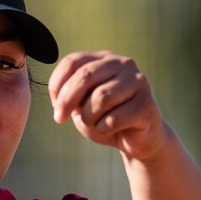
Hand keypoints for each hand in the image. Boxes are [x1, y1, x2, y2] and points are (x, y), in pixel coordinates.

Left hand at [47, 51, 168, 160]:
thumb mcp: (82, 104)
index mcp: (105, 59)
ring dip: (88, 117)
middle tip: (60, 119)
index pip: (73, 61)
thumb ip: (70, 94)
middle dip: (66, 101)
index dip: (56, 84)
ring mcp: (138, 82)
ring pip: (100, 98)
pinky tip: (109, 130)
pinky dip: (103, 129)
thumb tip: (58, 96)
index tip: (54, 105)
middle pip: (85, 76)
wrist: (137, 140)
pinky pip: (113, 119)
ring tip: (93, 123)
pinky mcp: (146, 105)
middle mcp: (123, 64)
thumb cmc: (105, 119)